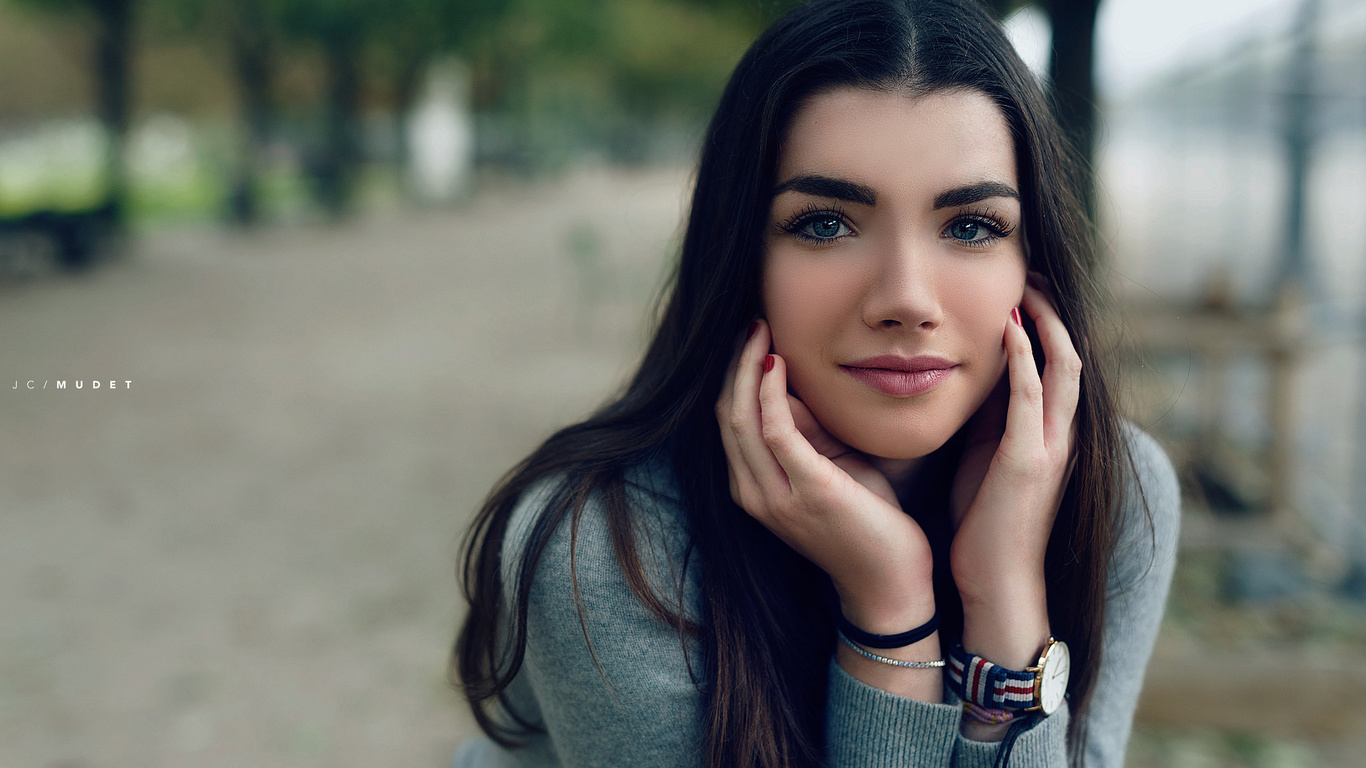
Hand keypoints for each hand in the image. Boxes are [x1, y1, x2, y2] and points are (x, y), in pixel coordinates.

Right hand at [716, 319, 934, 630]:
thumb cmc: (867, 524)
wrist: (890, 586)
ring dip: (747, 367)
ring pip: (740, 417)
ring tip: (759, 330)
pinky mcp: (808, 493)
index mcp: (754, 490)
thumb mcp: (830, 470)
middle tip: (750, 323)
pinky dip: (770, 392)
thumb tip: (794, 386)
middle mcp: (754, 495)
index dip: (732, 376)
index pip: (727, 422)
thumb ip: (808, 435)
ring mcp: (776, 497)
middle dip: (733, 364)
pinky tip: (778, 363)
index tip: (750, 337)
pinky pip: (775, 431)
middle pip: (724, 414)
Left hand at [949, 277, 1079, 606]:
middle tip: (1033, 271)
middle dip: (1054, 312)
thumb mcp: (987, 460)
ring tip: (1027, 285)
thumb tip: (971, 381)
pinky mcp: (1028, 462)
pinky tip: (1009, 329)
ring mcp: (1050, 448)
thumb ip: (989, 422)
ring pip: (1062, 368)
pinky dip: (1025, 359)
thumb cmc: (985, 525)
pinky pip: (1033, 398)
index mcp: (1050, 436)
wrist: (995, 584)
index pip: (1059, 365)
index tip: (1025, 288)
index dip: (1047, 324)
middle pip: (1070, 355)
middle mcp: (1061, 436)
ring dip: (1045, 323)